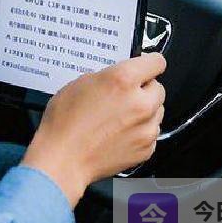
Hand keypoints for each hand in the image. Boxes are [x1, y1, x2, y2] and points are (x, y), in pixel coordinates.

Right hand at [21, 53, 165, 207]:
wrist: (63, 160)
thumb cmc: (65, 122)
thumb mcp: (81, 82)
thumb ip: (109, 76)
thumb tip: (120, 78)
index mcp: (124, 79)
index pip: (157, 62)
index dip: (149, 63)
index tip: (145, 67)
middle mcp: (140, 102)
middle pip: (159, 88)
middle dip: (144, 89)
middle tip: (124, 96)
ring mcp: (146, 128)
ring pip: (157, 111)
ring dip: (145, 110)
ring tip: (120, 117)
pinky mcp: (146, 149)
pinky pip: (152, 132)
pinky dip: (141, 131)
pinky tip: (120, 133)